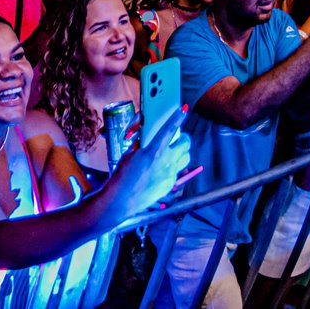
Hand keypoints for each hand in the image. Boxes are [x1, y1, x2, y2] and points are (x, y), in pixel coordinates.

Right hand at [108, 104, 190, 221]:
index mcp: (153, 151)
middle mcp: (165, 162)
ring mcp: (170, 174)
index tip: (183, 110)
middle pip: (185, 144)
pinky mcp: (171, 184)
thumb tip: (148, 136)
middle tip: (178, 136)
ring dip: (182, 152)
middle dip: (183, 138)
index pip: (169, 130)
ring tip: (173, 151)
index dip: (177, 118)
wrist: (123, 198)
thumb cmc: (123, 175)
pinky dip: (174, 166)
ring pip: (186, 157)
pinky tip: (164, 168)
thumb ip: (142, 144)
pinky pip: (178, 171)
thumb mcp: (131, 154)